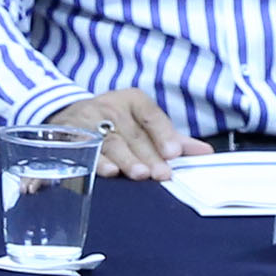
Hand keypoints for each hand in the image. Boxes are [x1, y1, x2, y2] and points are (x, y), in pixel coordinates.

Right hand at [52, 89, 210, 181]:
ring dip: (126, 159)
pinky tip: (108, 171)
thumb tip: (205, 153)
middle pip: (133, 134)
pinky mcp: (71, 136)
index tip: (174, 152)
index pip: (151, 115)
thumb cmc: (116, 122)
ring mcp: (89, 120)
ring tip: (139, 174)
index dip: (163, 133)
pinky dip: (97, 162)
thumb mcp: (142, 122)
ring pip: (110, 142)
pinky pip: (85, 150)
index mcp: (133, 100)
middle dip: (148, 155)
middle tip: (161, 174)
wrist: (69, 116)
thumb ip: (172, 138)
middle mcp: (111, 107)